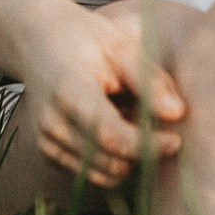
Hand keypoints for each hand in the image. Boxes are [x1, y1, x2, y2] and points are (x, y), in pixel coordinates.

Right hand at [21, 0, 186, 188]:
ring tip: (131, 119)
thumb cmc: (86, 39)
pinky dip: (113, 160)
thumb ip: (148, 80)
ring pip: (104, 175)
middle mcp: (52, 124)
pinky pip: (93, 174)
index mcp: (69, 92)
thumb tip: (177, 113)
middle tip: (157, 123)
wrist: (37, 41)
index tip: (176, 140)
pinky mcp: (49, 155)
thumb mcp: (120, 46)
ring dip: (129, 159)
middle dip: (142, 153)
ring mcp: (47, 143)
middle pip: (110, 162)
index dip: (147, 145)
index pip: (110, 135)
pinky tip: (115, 127)